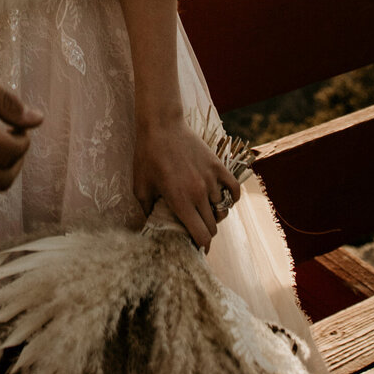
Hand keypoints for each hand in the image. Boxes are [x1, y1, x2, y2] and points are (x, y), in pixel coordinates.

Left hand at [132, 112, 241, 251]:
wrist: (161, 125)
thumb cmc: (147, 156)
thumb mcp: (140, 186)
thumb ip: (147, 210)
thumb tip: (150, 225)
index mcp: (181, 201)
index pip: (202, 235)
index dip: (201, 246)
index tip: (197, 248)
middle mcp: (199, 193)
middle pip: (212, 226)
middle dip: (206, 233)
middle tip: (198, 231)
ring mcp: (210, 179)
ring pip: (222, 209)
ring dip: (215, 215)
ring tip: (205, 213)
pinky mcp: (217, 166)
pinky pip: (234, 189)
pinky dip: (232, 198)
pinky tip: (223, 199)